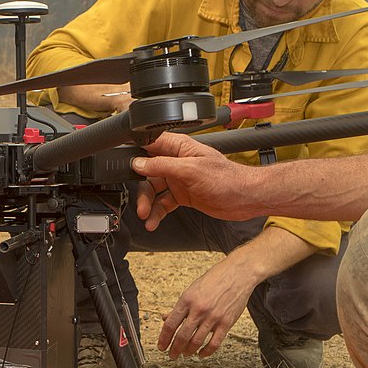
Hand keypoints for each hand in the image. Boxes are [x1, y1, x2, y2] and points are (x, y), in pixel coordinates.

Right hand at [131, 133, 262, 227]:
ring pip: (154, 190)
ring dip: (148, 204)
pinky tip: (154, 222)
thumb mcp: (190, 170)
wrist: (244, 199)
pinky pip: (163, 203)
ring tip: (147, 217)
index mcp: (179, 148)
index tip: (122, 164)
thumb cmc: (227, 179)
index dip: (135, 153)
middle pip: (148, 173)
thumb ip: (162, 165)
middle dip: (142, 190)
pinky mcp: (183, 195)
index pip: (150, 145)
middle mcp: (177, 162)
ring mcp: (180, 180)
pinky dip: (157, 213)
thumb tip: (139, 163)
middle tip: (141, 205)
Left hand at [159, 258, 255, 358]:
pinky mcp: (226, 323)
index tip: (161, 346)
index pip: (170, 324)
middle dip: (174, 349)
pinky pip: (214, 343)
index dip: (163, 339)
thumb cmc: (215, 279)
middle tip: (172, 355)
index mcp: (187, 300)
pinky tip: (201, 354)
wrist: (238, 274)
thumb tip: (165, 318)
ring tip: (185, 354)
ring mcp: (213, 317)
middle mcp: (199, 309)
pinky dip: (206, 352)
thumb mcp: (192, 289)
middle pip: (182, 336)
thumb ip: (179, 306)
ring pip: (196, 342)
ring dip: (188, 351)